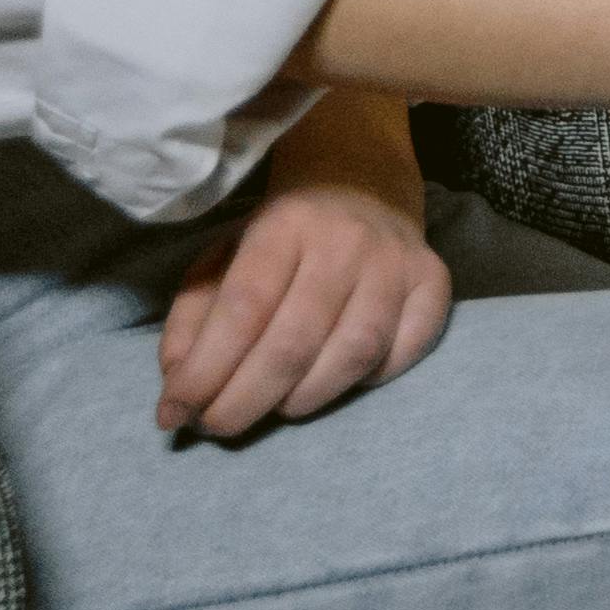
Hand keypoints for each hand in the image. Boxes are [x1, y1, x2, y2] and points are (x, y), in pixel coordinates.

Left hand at [157, 98, 450, 442]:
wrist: (362, 182)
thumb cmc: (281, 235)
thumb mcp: (224, 257)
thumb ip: (194, 318)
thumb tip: (179, 386)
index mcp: (286, 224)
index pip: (243, 310)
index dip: (206, 371)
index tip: (173, 412)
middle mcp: (347, 240)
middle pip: (294, 343)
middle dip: (244, 401)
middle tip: (216, 427)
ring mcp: (398, 262)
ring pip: (352, 356)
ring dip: (302, 400)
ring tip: (274, 408)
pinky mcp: (435, 282)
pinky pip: (404, 352)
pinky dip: (367, 382)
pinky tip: (334, 380)